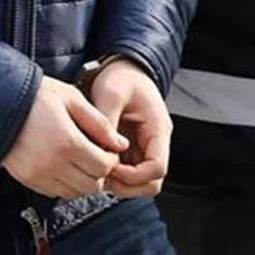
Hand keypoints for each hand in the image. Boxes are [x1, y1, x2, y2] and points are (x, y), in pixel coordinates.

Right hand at [2, 76, 129, 199]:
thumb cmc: (35, 96)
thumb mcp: (71, 98)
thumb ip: (99, 123)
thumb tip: (120, 144)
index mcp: (67, 142)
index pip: (103, 167)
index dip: (111, 159)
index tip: (107, 148)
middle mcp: (53, 163)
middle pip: (92, 185)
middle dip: (99, 172)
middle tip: (96, 155)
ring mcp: (38, 174)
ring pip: (75, 193)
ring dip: (83, 180)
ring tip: (79, 160)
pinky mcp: (27, 179)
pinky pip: (55, 193)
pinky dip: (65, 184)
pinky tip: (63, 165)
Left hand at [89, 59, 172, 197]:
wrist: (123, 69)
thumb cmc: (121, 77)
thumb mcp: (112, 92)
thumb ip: (107, 120)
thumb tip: (101, 148)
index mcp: (158, 129)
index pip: (157, 168)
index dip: (133, 176)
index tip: (110, 167)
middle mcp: (155, 142)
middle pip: (151, 182)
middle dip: (127, 185)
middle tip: (102, 175)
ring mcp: (144, 147)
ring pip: (140, 182)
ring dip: (120, 183)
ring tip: (97, 170)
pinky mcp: (132, 149)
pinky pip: (127, 172)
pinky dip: (113, 174)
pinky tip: (96, 163)